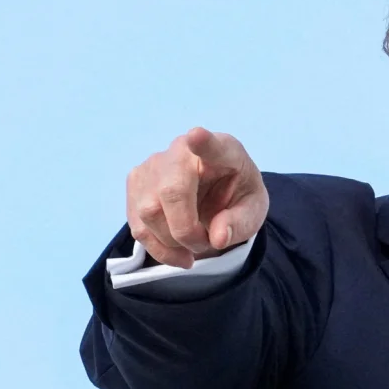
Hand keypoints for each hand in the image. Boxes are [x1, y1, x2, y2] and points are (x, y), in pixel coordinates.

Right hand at [125, 127, 268, 267]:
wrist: (217, 195)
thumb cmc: (236, 197)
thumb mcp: (252, 212)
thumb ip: (240, 222)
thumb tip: (218, 237)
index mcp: (223, 150)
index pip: (212, 145)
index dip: (203, 142)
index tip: (196, 135)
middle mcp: (183, 151)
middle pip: (171, 191)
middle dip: (185, 230)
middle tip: (204, 244)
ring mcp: (154, 165)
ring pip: (149, 211)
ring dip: (172, 242)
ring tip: (194, 246)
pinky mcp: (136, 183)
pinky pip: (139, 225)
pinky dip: (158, 248)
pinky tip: (177, 253)